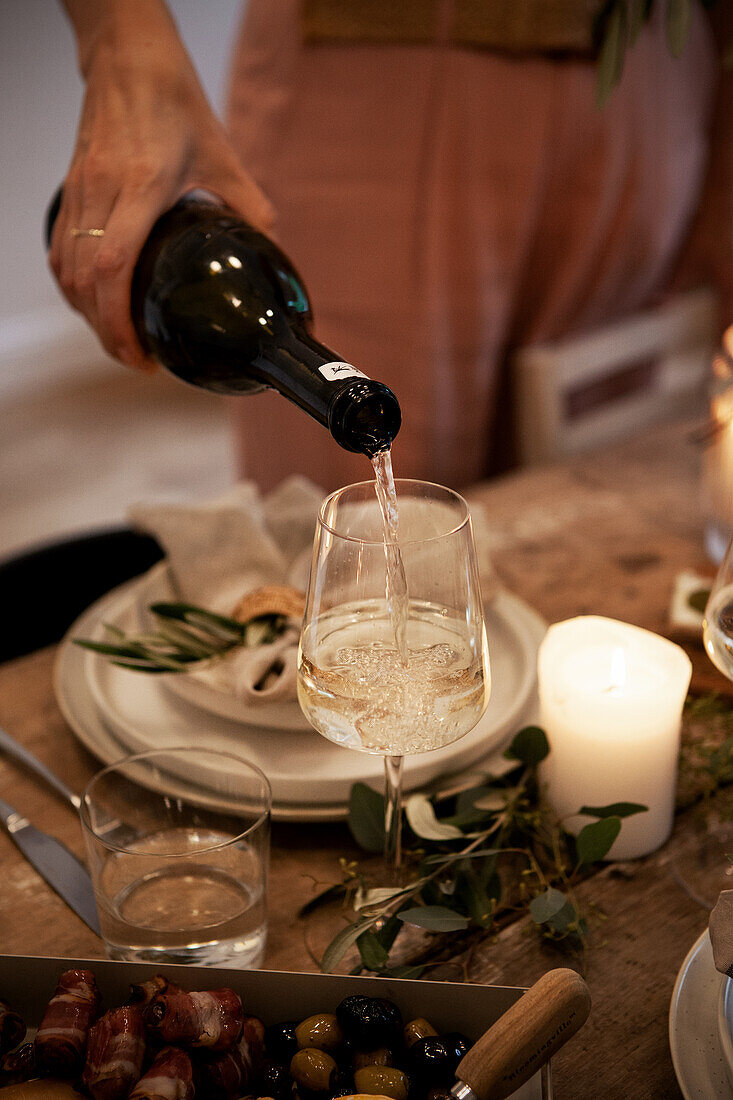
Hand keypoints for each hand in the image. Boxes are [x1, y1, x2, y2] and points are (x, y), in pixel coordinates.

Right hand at [49, 7, 274, 369]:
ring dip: (87, 314)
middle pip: (84, 282)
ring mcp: (80, 190)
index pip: (113, 267)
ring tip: (119, 339)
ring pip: (65, 270)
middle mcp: (103, 192)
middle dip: (105, 332)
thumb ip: (250, 207)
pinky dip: (72, 286)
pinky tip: (93, 303)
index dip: (118, 320)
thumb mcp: (223, 156)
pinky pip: (59, 250)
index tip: (140, 353)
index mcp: (142, 188)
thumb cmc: (175, 103)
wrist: (129, 58)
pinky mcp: (70, 188)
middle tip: (136, 359)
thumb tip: (272, 251)